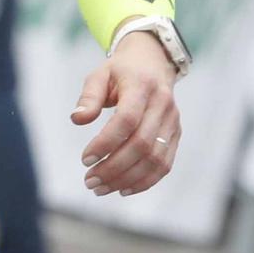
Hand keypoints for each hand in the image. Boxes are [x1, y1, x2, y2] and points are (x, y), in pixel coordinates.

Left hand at [71, 31, 180, 196]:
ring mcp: (172, 121)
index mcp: (142, 86)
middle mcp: (162, 104)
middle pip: (141, 144)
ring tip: (100, 188)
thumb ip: (89, 97)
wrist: (153, 63)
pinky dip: (144, 181)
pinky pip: (164, 165)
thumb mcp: (99, 75)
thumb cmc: (120, 72)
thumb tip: (77, 119)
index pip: (127, 120)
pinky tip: (122, 189)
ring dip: (126, 179)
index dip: (106, 143)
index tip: (85, 159)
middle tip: (89, 181)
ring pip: (154, 159)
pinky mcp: (176, 134)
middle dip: (114, 168)